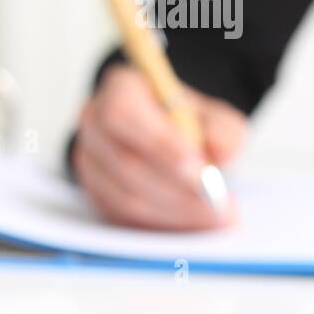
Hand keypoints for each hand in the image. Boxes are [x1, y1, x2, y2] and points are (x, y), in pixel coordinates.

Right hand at [72, 64, 246, 229]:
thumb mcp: (219, 118)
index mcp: (121, 89)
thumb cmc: (194, 124)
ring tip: (217, 218)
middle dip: (178, 189)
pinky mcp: (96, 193)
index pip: (123, 114)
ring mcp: (90, 161)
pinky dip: (164, 224)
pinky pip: (124, 217)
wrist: (176, 138)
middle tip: (219, 205)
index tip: (201, 171)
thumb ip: (223, 132)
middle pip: (125, 162)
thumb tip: (220, 153)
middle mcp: (95, 122)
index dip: (160, 144)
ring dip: (175, 212)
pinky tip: (196, 223)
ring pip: (124, 196)